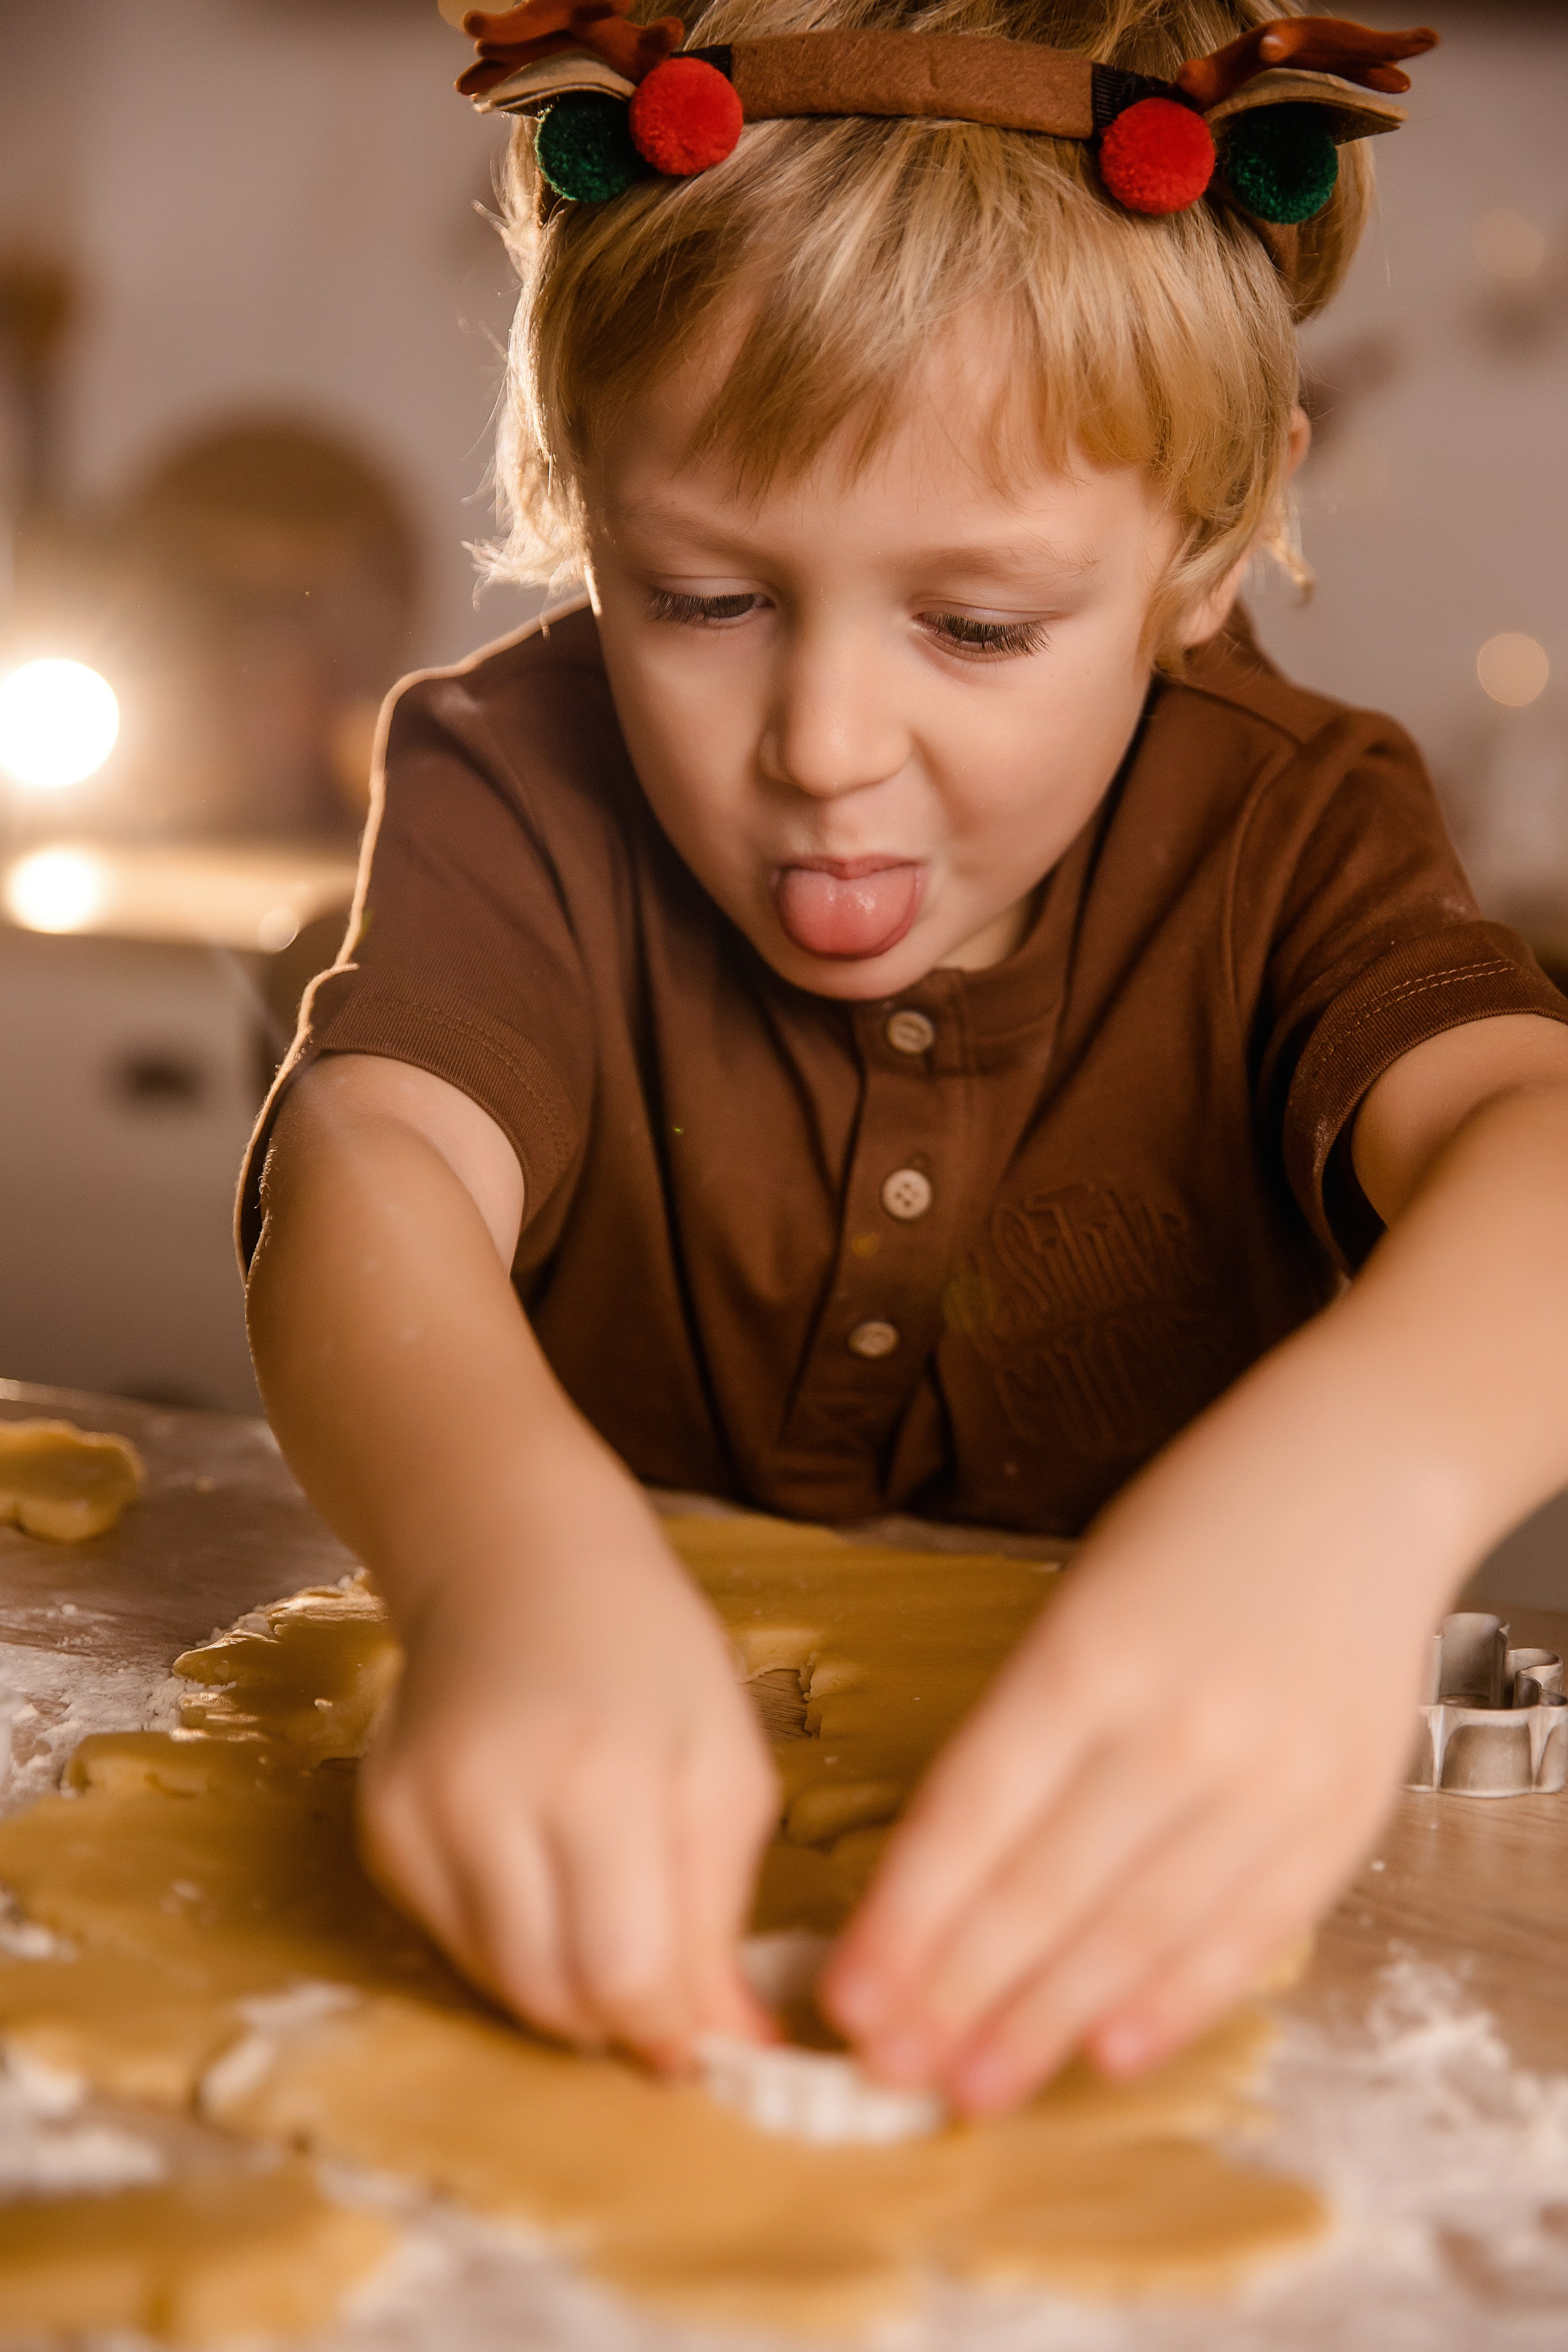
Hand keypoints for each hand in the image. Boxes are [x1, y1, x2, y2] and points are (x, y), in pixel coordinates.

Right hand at [358, 1473, 779, 2069]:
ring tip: (606, 1907)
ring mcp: (419, 1812)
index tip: (702, 2038)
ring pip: (496, 1981)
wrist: (514, 1559)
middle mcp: (491, 1797)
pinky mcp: (379, 1824)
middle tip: (659, 1983)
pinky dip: (509, 1936)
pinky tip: (541, 1865)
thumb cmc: (647, 1654)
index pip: (624, 1973)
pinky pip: (451, 1938)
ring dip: (563, 1983)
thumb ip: (721, 1914)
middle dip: (615, 2017)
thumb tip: (730, 2049)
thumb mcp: (725, 1765)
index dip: (666, 2029)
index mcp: (600, 1774)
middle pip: (551, 1995)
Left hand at [820, 1340, 1454, 2115]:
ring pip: (1134, 1932)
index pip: (971, 1816)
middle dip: (956, 1993)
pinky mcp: (1337, 1813)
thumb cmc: (1192, 1531)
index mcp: (1087, 1657)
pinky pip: (1243, 1933)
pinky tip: (1108, 2050)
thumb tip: (946, 1869)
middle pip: (1043, 1891)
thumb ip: (1026, 1728)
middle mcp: (1176, 1727)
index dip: (906, 1919)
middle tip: (892, 2067)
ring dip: (1046, 2021)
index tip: (849, 1994)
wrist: (1358, 1477)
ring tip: (976, 2087)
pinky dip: (1173, 2001)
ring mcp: (1266, 1778)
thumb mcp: (1077, 1602)